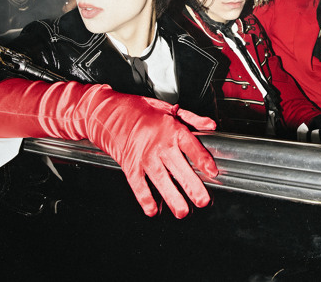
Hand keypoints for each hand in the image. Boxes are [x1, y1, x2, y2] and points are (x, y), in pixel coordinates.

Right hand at [86, 96, 217, 218]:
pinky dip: (145, 198)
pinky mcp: (129, 164)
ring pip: (161, 179)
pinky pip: (138, 184)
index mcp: (171, 128)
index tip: (212, 172)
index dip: (203, 160)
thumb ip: (191, 118)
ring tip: (183, 211)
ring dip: (172, 197)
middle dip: (192, 185)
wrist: (107, 112)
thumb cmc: (138, 109)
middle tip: (202, 200)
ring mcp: (143, 155)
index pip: (191, 146)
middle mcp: (159, 143)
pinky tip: (153, 210)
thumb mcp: (167, 108)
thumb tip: (210, 125)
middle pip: (179, 166)